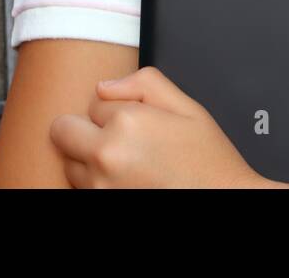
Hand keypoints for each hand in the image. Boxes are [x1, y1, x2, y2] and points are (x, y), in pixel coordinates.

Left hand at [49, 65, 268, 187]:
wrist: (225, 202)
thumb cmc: (209, 164)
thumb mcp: (189, 108)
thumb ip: (145, 83)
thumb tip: (104, 86)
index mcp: (126, 122)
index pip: (94, 101)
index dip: (116, 110)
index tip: (138, 125)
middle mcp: (106, 156)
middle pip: (63, 130)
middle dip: (85, 130)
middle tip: (118, 141)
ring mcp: (100, 187)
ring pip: (69, 162)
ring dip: (88, 160)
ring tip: (128, 166)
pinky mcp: (100, 205)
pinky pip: (80, 189)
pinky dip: (95, 183)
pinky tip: (126, 182)